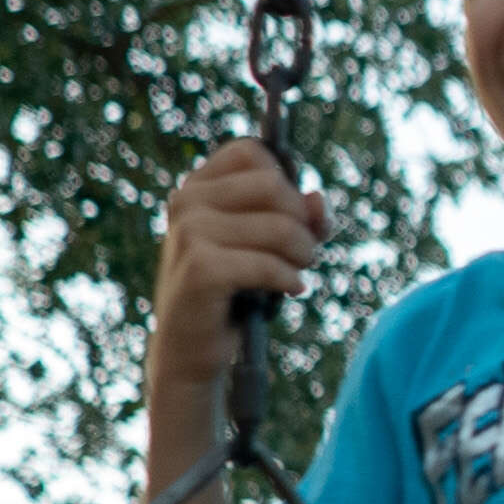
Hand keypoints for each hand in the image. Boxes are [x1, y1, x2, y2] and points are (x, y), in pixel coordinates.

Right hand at [151, 138, 328, 392]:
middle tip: (304, 253)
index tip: (293, 215)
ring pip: (279, 227)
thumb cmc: (231, 291)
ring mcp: (189, 233)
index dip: (286, 180)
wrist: (188, 350)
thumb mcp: (268, 246)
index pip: (252, 152)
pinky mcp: (201, 269)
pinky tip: (290, 290)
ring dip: (303, 254)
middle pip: (273, 185)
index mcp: (196, 187)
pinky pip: (269, 264)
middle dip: (302, 221)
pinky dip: (289, 279)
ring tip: (298, 272)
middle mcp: (186, 201)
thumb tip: (318, 199)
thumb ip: (298, 217)